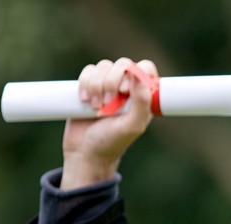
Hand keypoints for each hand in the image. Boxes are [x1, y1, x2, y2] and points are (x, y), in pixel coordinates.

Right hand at [61, 58, 157, 189]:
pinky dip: (84, 83)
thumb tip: (139, 75)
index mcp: (143, 96)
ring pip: (103, 66)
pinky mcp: (89, 86)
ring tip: (96, 108)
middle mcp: (127, 88)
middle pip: (122, 64)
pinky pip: (88, 71)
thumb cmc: (112, 141)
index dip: (135, 73)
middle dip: (112, 82)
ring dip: (97, 86)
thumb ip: (142, 102)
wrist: (85, 151)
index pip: (146, 68)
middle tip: (108, 104)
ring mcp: (108, 85)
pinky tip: (85, 101)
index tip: (125, 91)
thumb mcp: (132, 126)